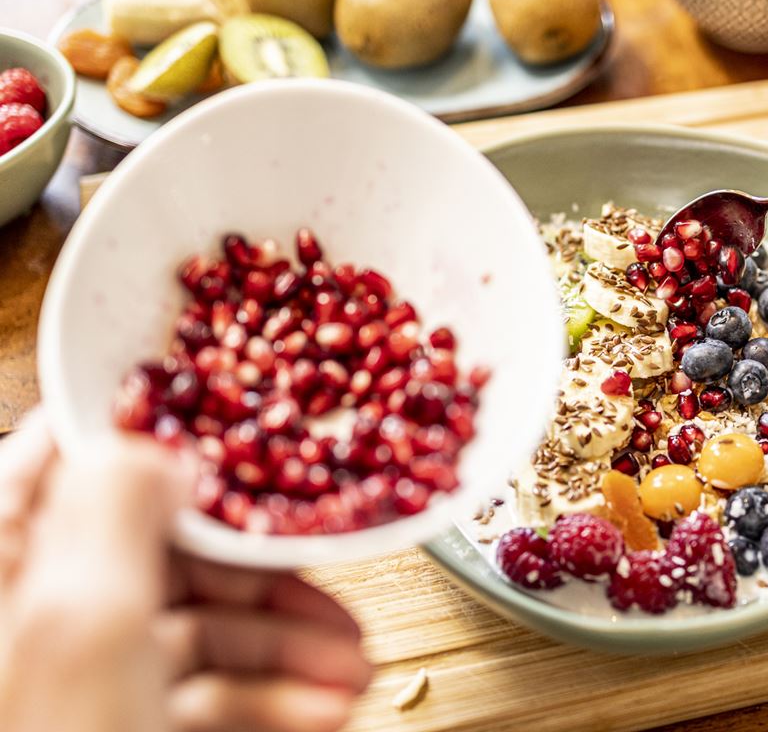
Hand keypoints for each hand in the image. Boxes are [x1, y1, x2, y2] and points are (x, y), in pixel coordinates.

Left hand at [0, 411, 371, 731]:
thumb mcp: (83, 622)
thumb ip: (117, 501)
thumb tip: (164, 440)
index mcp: (5, 555)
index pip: (78, 454)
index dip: (174, 441)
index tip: (258, 449)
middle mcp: (39, 600)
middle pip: (169, 545)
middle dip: (269, 575)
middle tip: (341, 595)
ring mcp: (85, 665)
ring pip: (200, 622)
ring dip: (289, 644)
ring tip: (356, 673)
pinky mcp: (125, 716)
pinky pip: (204, 690)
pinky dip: (271, 697)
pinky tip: (325, 710)